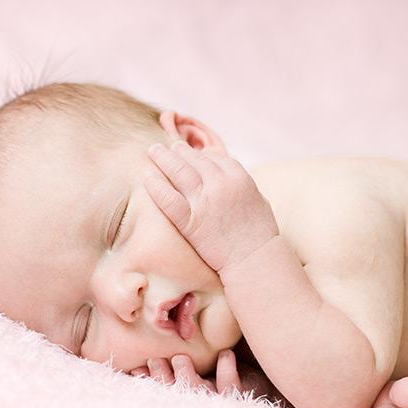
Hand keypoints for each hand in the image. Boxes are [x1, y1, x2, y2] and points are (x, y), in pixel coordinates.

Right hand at [131, 350, 243, 394]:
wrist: (257, 389)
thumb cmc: (221, 375)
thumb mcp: (196, 368)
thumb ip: (174, 360)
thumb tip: (145, 342)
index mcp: (186, 395)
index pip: (163, 389)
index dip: (148, 381)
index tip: (136, 369)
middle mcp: (200, 400)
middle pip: (176, 393)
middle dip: (163, 379)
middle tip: (155, 361)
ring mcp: (218, 398)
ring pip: (199, 392)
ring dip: (187, 376)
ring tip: (181, 358)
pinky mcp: (238, 393)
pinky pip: (231, 385)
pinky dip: (227, 370)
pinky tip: (225, 355)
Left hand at [145, 140, 279, 273]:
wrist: (255, 260)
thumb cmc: (260, 234)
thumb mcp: (259, 200)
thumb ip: (242, 186)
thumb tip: (230, 178)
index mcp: (240, 177)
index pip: (214, 157)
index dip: (200, 154)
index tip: (190, 154)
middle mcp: (222, 184)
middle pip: (194, 158)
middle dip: (178, 150)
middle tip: (166, 146)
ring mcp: (205, 201)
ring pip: (178, 170)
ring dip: (163, 157)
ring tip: (153, 151)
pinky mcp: (191, 221)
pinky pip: (168, 198)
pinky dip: (156, 186)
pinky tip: (147, 178)